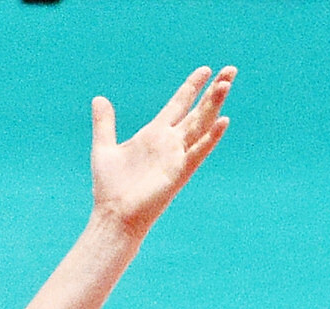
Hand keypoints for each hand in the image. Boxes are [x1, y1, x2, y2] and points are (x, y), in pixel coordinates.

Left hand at [89, 65, 233, 238]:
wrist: (114, 217)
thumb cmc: (110, 188)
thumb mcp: (104, 148)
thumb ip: (104, 123)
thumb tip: (99, 99)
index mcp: (155, 134)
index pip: (178, 104)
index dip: (191, 87)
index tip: (205, 69)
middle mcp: (170, 143)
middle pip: (197, 111)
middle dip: (213, 90)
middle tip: (230, 69)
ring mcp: (176, 157)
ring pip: (201, 126)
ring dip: (214, 105)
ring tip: (226, 84)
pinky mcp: (179, 173)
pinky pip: (198, 152)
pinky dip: (210, 138)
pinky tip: (223, 121)